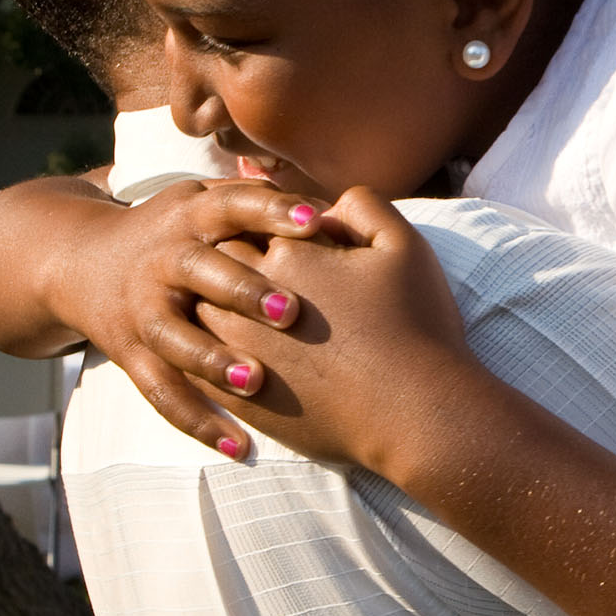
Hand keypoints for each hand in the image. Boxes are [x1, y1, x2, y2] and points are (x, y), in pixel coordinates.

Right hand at [53, 179, 330, 455]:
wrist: (83, 263)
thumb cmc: (180, 234)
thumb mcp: (209, 204)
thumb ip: (264, 206)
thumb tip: (342, 209)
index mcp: (191, 216)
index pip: (232, 205)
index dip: (271, 211)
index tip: (317, 222)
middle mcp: (162, 259)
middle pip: (198, 270)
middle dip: (242, 289)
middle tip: (292, 311)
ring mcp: (143, 309)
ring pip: (173, 337)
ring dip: (212, 360)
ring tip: (257, 381)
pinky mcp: (132, 355)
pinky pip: (162, 392)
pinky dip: (199, 421)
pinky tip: (240, 448)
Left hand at [196, 189, 484, 478]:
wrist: (415, 412)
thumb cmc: (415, 326)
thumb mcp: (404, 246)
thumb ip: (364, 206)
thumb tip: (330, 202)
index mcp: (285, 254)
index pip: (248, 221)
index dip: (263, 226)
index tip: (284, 240)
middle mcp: (248, 299)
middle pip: (215, 265)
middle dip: (230, 264)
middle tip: (256, 274)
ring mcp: (239, 350)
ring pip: (199, 316)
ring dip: (214, 309)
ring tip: (243, 315)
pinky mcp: (241, 397)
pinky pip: (200, 369)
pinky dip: (207, 358)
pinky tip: (231, 358)